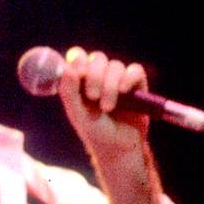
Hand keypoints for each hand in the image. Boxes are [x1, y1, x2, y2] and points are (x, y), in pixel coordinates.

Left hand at [57, 46, 165, 203]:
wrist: (118, 147)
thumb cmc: (94, 130)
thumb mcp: (76, 112)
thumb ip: (69, 91)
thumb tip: (66, 68)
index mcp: (81, 80)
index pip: (78, 56)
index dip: (78, 59)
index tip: (79, 73)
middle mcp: (100, 76)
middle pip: (97, 58)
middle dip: (95, 75)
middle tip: (92, 96)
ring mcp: (118, 80)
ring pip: (115, 65)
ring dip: (110, 85)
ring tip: (107, 107)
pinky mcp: (137, 86)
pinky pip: (135, 70)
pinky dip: (129, 78)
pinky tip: (124, 92)